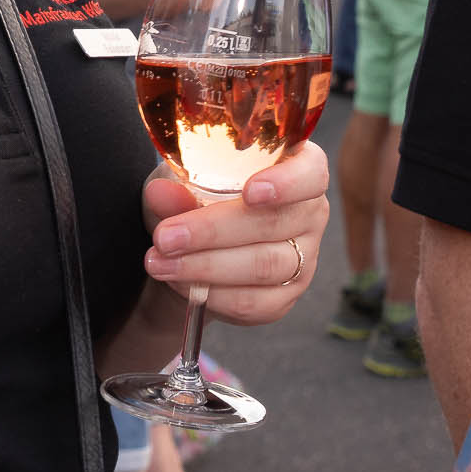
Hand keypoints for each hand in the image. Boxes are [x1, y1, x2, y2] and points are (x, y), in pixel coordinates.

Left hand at [140, 143, 330, 328]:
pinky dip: (212, 294)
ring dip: (204, 267)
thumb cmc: (199, 200)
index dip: (286, 182)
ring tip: (161, 262)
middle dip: (212, 232)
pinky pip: (252, 302)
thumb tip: (161, 192)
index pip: (310, 173)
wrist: (195, 249)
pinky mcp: (285, 296)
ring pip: (261, 266)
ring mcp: (304, 258)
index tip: (250, 191)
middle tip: (166, 237)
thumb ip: (176, 187)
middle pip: (272, 223)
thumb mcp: (183, 183)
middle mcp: (309, 213)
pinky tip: (181, 283)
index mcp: (299, 169)